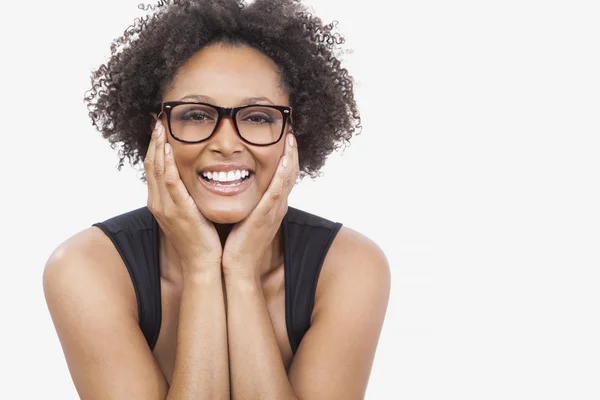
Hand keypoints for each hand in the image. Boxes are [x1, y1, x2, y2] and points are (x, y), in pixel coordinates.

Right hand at [144, 119, 221, 273]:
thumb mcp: (189, 214)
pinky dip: (168, 164)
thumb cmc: (200, 239)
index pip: (154, 169)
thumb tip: (192, 180)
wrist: (202, 264)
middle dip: (154, 141)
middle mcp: (158, 203)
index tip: (158, 129)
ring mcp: (166, 207)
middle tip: (157, 120)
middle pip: (151, 165)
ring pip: (158, 170)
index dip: (155, 148)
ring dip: (159, 147)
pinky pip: (171, 183)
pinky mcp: (178, 211)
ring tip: (161, 127)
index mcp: (160, 203)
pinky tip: (170, 149)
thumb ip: (186, 197)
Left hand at [222, 133, 298, 278]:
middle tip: (291, 130)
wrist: (237, 268)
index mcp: (273, 205)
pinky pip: (277, 192)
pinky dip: (282, 175)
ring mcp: (274, 211)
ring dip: (291, 157)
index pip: (284, 175)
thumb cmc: (238, 244)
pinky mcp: (266, 216)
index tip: (284, 137)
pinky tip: (284, 160)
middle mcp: (278, 206)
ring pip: (288, 179)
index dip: (286, 156)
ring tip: (290, 138)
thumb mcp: (246, 217)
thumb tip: (236, 185)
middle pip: (291, 173)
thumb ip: (247, 201)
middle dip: (292, 151)